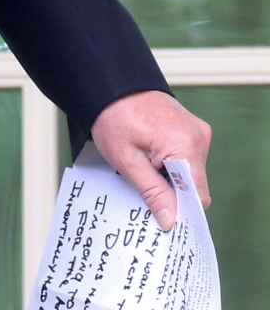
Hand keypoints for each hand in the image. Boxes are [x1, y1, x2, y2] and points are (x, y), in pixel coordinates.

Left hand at [91, 90, 211, 231]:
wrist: (111, 86)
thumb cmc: (113, 118)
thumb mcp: (127, 161)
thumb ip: (152, 192)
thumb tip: (171, 219)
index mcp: (186, 145)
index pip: (197, 194)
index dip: (181, 210)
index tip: (165, 223)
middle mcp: (199, 138)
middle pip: (193, 184)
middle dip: (171, 195)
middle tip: (144, 196)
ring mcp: (196, 132)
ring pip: (189, 173)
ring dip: (168, 179)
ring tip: (141, 171)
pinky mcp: (190, 129)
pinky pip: (185, 158)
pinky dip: (169, 166)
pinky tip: (148, 161)